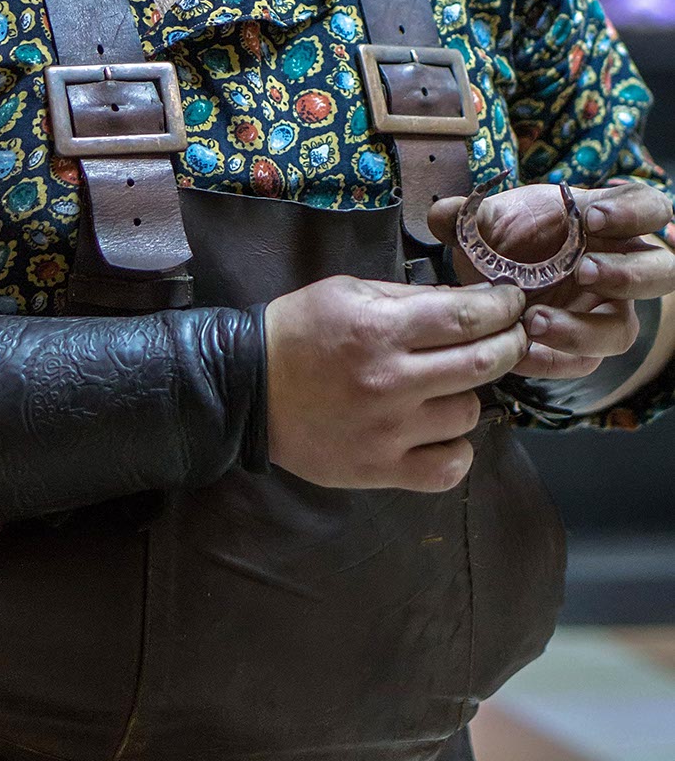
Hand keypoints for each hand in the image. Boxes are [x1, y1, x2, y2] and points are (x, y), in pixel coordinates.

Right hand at [264, 275, 526, 492]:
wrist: (248, 387)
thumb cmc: (300, 330)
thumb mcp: (349, 291)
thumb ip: (408, 296)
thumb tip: (467, 302)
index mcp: (381, 329)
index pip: (466, 316)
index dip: (502, 307)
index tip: (513, 303)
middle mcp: (391, 381)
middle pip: (481, 364)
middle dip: (508, 344)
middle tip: (511, 336)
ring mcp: (389, 431)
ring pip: (468, 413)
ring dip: (470, 393)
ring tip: (452, 383)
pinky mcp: (380, 469)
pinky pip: (448, 468)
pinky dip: (456, 449)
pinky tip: (443, 431)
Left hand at [429, 181, 674, 385]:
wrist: (499, 280)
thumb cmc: (512, 238)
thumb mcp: (491, 220)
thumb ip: (469, 215)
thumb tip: (443, 214)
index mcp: (610, 222)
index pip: (649, 207)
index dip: (631, 212)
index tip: (592, 218)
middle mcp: (622, 267)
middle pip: (662, 271)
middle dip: (628, 274)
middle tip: (585, 271)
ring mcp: (609, 312)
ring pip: (624, 330)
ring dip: (583, 329)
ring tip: (536, 321)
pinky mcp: (587, 349)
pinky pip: (584, 363)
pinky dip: (552, 360)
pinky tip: (520, 351)